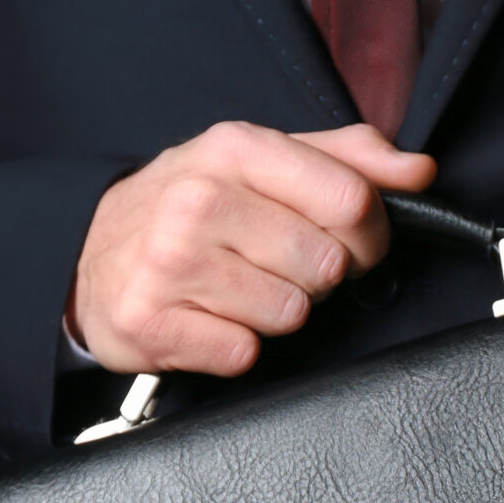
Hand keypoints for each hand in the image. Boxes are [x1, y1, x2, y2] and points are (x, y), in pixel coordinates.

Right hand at [68, 121, 436, 375]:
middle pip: (327, 263)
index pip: (351, 200)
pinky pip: (243, 353)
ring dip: (276, 313)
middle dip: (316, 276)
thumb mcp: (261, 163)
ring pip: (290, 312)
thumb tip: (418, 171)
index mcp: (235, 148)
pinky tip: (211, 319)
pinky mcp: (152, 323)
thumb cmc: (190, 209)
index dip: (369, 234)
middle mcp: (199, 199)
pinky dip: (235, 346)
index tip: (351, 243)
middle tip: (278, 267)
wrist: (86, 254)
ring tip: (240, 291)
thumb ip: (347, 160)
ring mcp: (170, 262)